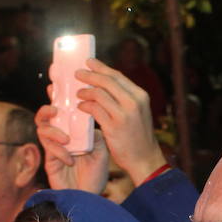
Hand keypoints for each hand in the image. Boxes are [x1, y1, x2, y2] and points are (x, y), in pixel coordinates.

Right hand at [34, 103, 109, 194]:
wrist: (91, 197)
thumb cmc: (96, 174)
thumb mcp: (100, 148)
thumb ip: (93, 130)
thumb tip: (88, 112)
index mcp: (74, 130)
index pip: (65, 109)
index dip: (60, 95)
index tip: (57, 83)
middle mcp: (62, 135)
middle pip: (47, 114)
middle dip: (48, 107)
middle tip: (55, 107)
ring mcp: (54, 147)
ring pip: (42, 128)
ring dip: (53, 130)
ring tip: (66, 138)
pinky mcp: (49, 160)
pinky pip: (47, 148)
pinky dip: (57, 150)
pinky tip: (69, 158)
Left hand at [74, 59, 166, 185]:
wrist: (145, 159)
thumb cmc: (138, 136)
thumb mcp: (138, 112)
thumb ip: (125, 98)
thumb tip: (104, 84)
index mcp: (140, 96)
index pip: (117, 75)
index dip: (101, 67)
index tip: (89, 62)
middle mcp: (133, 102)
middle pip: (107, 81)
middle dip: (89, 75)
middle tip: (77, 73)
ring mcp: (124, 114)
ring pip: (99, 94)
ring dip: (85, 92)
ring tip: (77, 93)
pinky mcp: (114, 127)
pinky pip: (94, 110)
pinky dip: (85, 106)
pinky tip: (80, 107)